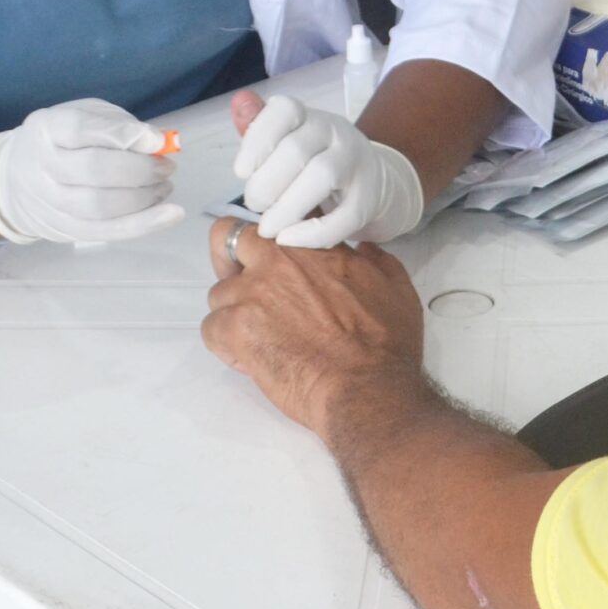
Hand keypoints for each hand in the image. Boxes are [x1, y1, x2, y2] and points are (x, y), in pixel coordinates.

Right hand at [0, 99, 182, 244]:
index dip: (124, 135)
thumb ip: (118, 126)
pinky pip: (107, 231)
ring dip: (144, 198)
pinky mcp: (64, 229)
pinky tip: (169, 215)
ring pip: (101, 206)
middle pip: (94, 170)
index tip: (158, 141)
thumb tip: (159, 142)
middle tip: (166, 167)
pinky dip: (142, 224)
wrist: (15, 179)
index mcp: (48, 127)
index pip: (82, 129)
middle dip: (140, 170)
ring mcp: (50, 202)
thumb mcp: (85, 117)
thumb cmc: (64, 142)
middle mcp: (43, 165)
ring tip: (164, 187)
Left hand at [203, 220, 425, 438]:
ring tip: (258, 338)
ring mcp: (253, 292)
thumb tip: (365, 250)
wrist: (367, 387)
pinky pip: (210, 329)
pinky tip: (249, 359)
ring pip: (219, 293)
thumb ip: (378, 261)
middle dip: (230, 258)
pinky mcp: (236, 328)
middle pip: (228, 236)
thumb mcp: (397, 290)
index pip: (279, 220)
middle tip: (243, 285)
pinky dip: (225, 345)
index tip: (275, 254)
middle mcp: (279, 260)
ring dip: (233, 312)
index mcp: (314, 246)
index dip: (272, 237)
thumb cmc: (385, 345)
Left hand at [232, 92, 426, 247]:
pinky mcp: (368, 199)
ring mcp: (356, 164)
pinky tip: (287, 240)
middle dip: (265, 184)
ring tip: (267, 227)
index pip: (284, 110)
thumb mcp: (288, 141)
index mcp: (310, 117)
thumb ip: (259, 127)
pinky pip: (343, 216)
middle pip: (295, 150)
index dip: (256, 141)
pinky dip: (311, 233)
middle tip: (254, 205)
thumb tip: (239, 100)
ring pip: (321, 177)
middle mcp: (337, 132)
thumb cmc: (315, 161)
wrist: (374, 183)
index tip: (241, 172)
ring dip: (286, 207)